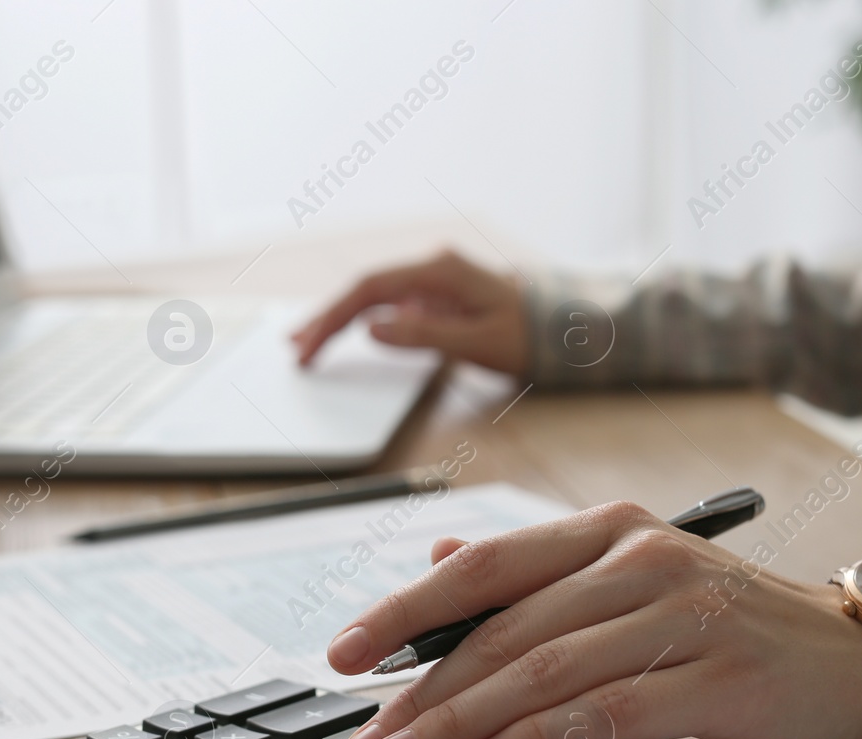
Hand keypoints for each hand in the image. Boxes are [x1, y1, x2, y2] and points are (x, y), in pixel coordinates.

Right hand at [291, 250, 527, 375]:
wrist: (565, 326)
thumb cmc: (529, 336)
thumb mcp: (478, 343)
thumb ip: (423, 336)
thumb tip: (371, 329)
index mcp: (439, 271)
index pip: (369, 290)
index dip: (333, 318)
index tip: (310, 346)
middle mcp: (432, 267)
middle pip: (364, 288)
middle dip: (327, 318)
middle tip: (296, 348)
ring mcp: (434, 279)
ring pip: (373, 294)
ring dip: (340, 317)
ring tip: (307, 341)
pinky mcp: (437, 294)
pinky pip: (389, 302)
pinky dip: (362, 318)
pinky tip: (345, 332)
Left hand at [327, 501, 861, 738]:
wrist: (858, 660)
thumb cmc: (733, 628)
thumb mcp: (629, 586)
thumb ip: (538, 576)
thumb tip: (439, 560)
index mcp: (608, 531)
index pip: (484, 566)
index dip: (403, 610)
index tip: (341, 656)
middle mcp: (641, 559)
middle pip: (504, 627)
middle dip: (422, 691)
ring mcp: (684, 614)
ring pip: (546, 669)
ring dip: (464, 723)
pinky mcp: (722, 676)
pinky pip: (609, 711)